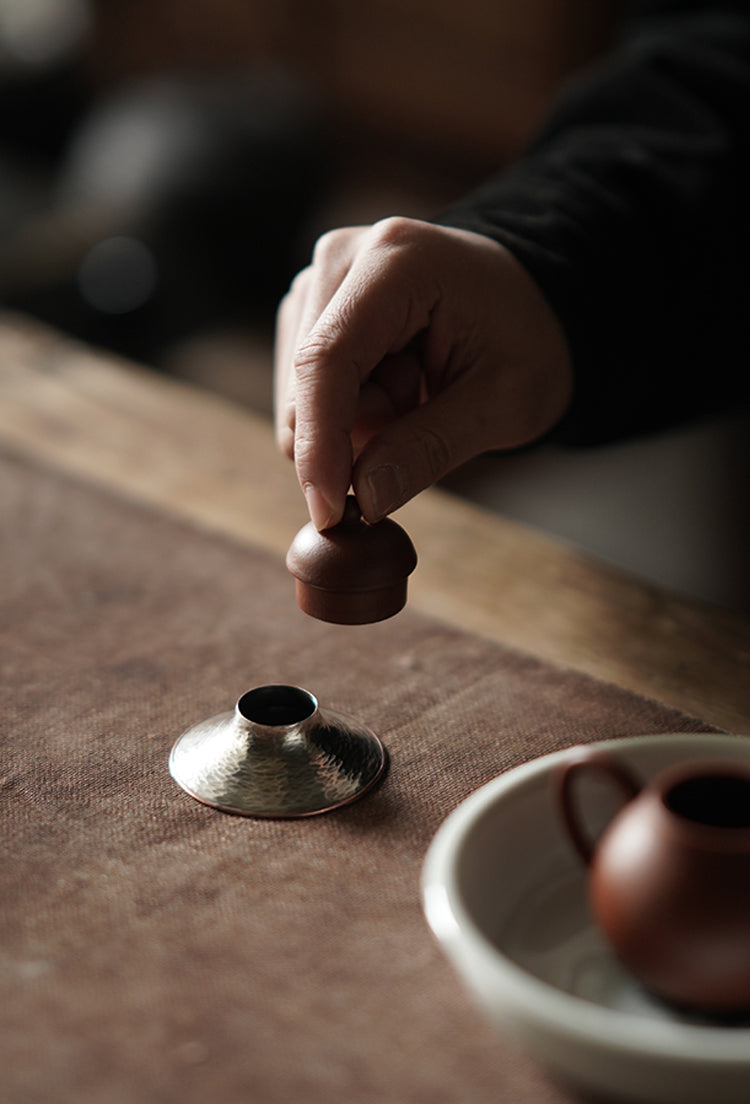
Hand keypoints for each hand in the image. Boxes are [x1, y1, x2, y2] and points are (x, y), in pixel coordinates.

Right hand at [274, 216, 572, 528]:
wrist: (529, 303)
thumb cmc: (527, 341)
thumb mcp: (503, 403)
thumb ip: (430, 449)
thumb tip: (364, 499)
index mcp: (397, 260)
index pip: (328, 359)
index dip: (320, 443)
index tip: (330, 512)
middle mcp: (342, 258)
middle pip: (304, 385)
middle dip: (355, 433)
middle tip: (423, 416)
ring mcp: (319, 281)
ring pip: (298, 398)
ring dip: (356, 423)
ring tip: (416, 393)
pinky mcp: (311, 311)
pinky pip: (304, 395)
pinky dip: (348, 413)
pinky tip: (395, 389)